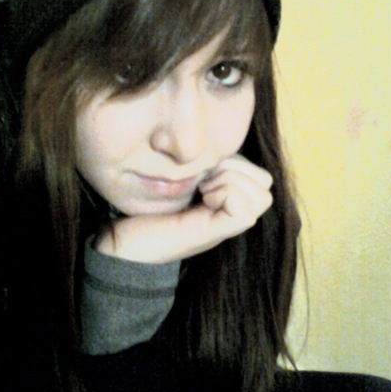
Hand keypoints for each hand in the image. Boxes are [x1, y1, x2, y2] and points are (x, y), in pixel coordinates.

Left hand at [95, 154, 272, 262]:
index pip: (261, 176)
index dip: (237, 162)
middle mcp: (229, 215)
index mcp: (225, 201)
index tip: (204, 171)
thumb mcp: (183, 179)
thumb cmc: (148, 209)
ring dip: (232, 182)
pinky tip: (202, 200)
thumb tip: (220, 148)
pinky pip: (245, 212)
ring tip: (203, 189)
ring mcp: (224, 227)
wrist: (124, 243)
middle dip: (237, 169)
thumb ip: (205, 167)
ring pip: (262, 197)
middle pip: (266, 184)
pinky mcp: (212, 234)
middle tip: (204, 180)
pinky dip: (226, 196)